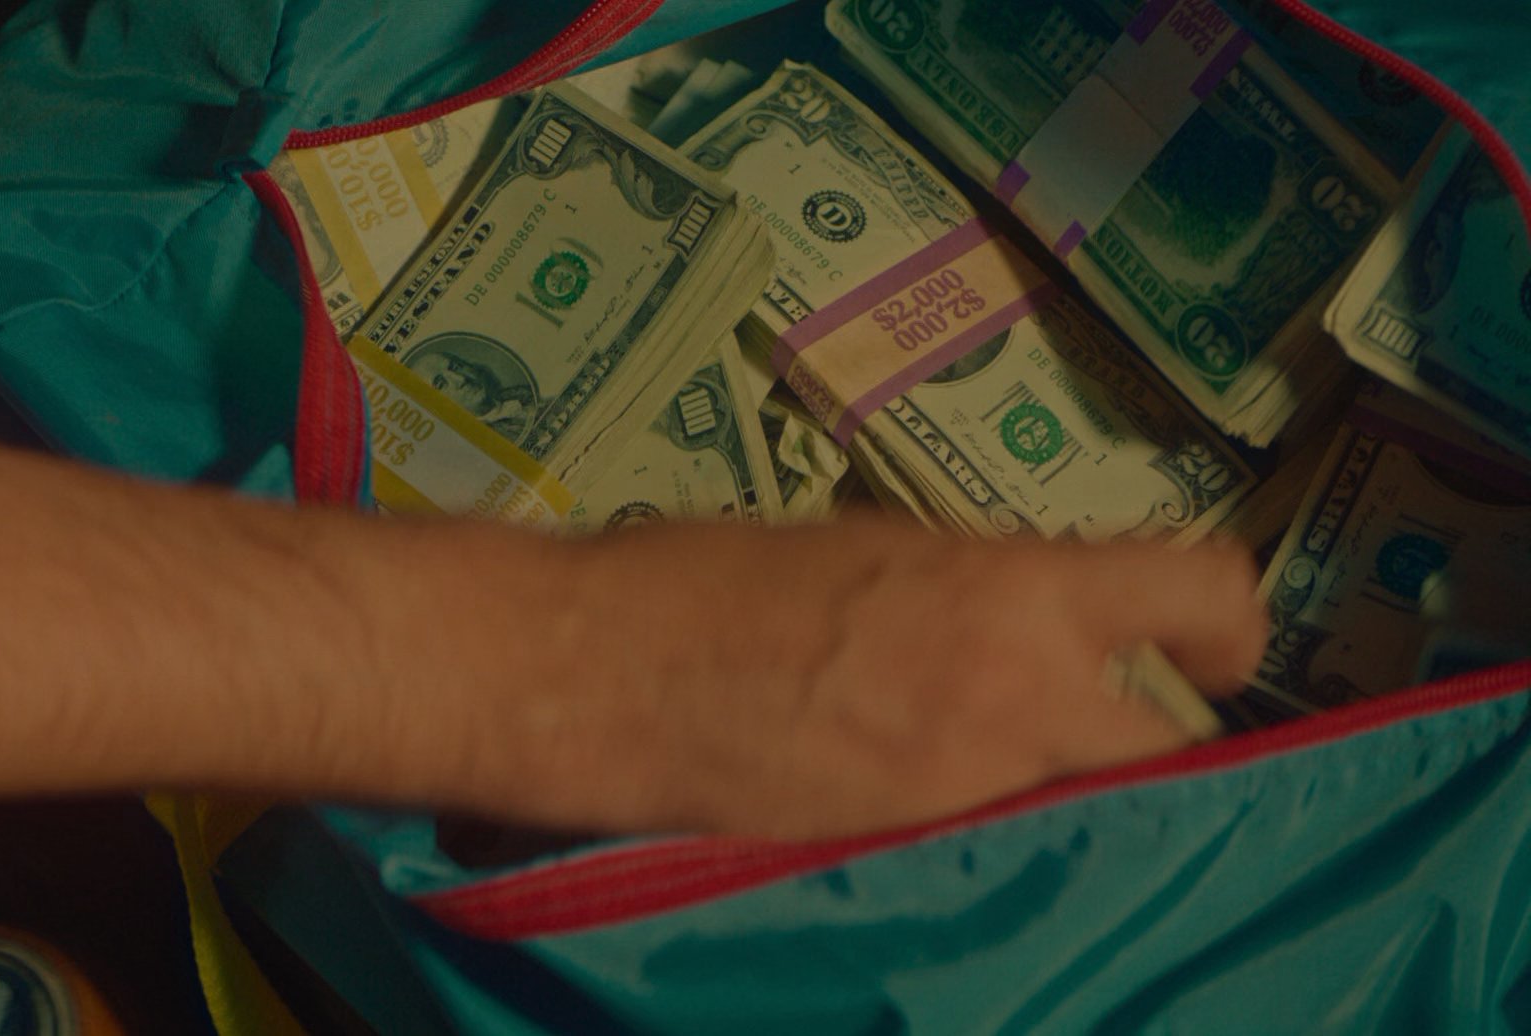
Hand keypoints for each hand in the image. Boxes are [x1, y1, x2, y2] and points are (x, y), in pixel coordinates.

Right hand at [383, 518, 1265, 841]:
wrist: (591, 672)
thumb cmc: (704, 576)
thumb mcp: (861, 546)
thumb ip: (965, 587)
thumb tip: (1015, 617)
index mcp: (1006, 589)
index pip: (1196, 593)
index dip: (1230, 621)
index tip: (1216, 646)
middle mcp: (1015, 699)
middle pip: (1170, 748)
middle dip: (1154, 741)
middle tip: (1104, 732)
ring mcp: (965, 797)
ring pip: (1087, 811)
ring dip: (1068, 790)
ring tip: (994, 770)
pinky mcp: (907, 863)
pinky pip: (998, 849)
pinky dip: (990, 831)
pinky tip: (926, 809)